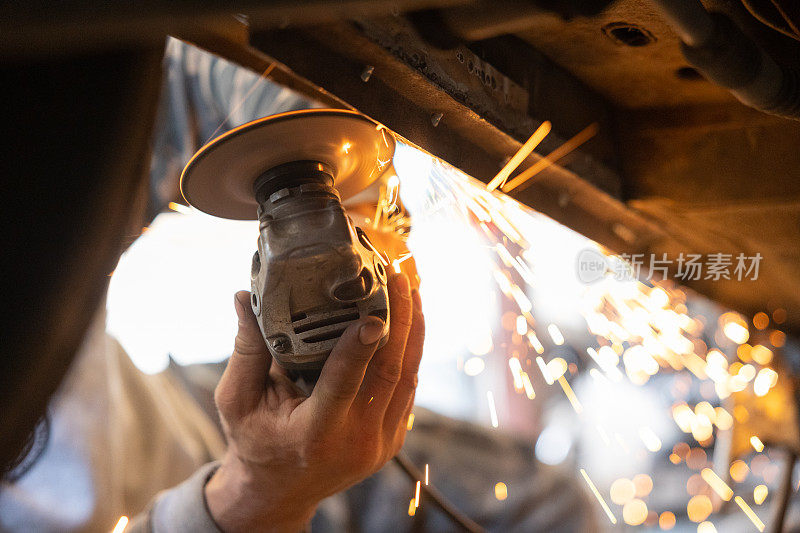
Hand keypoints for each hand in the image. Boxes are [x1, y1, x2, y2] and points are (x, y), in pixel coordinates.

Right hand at [205, 273, 423, 532]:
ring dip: (413, 330)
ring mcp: (381, 444)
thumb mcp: (237, 400)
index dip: (359, 348)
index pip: (342, 384)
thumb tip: (244, 296)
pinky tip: (408, 319)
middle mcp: (355, 442)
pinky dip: (410, 351)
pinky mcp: (394, 438)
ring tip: (408, 289)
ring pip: (407, 377)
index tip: (374, 313)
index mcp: (314, 435)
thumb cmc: (255, 440)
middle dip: (400, 322)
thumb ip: (246, 351)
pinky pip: (407, 388)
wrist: (281, 490)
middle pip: (388, 374)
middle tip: (397, 278)